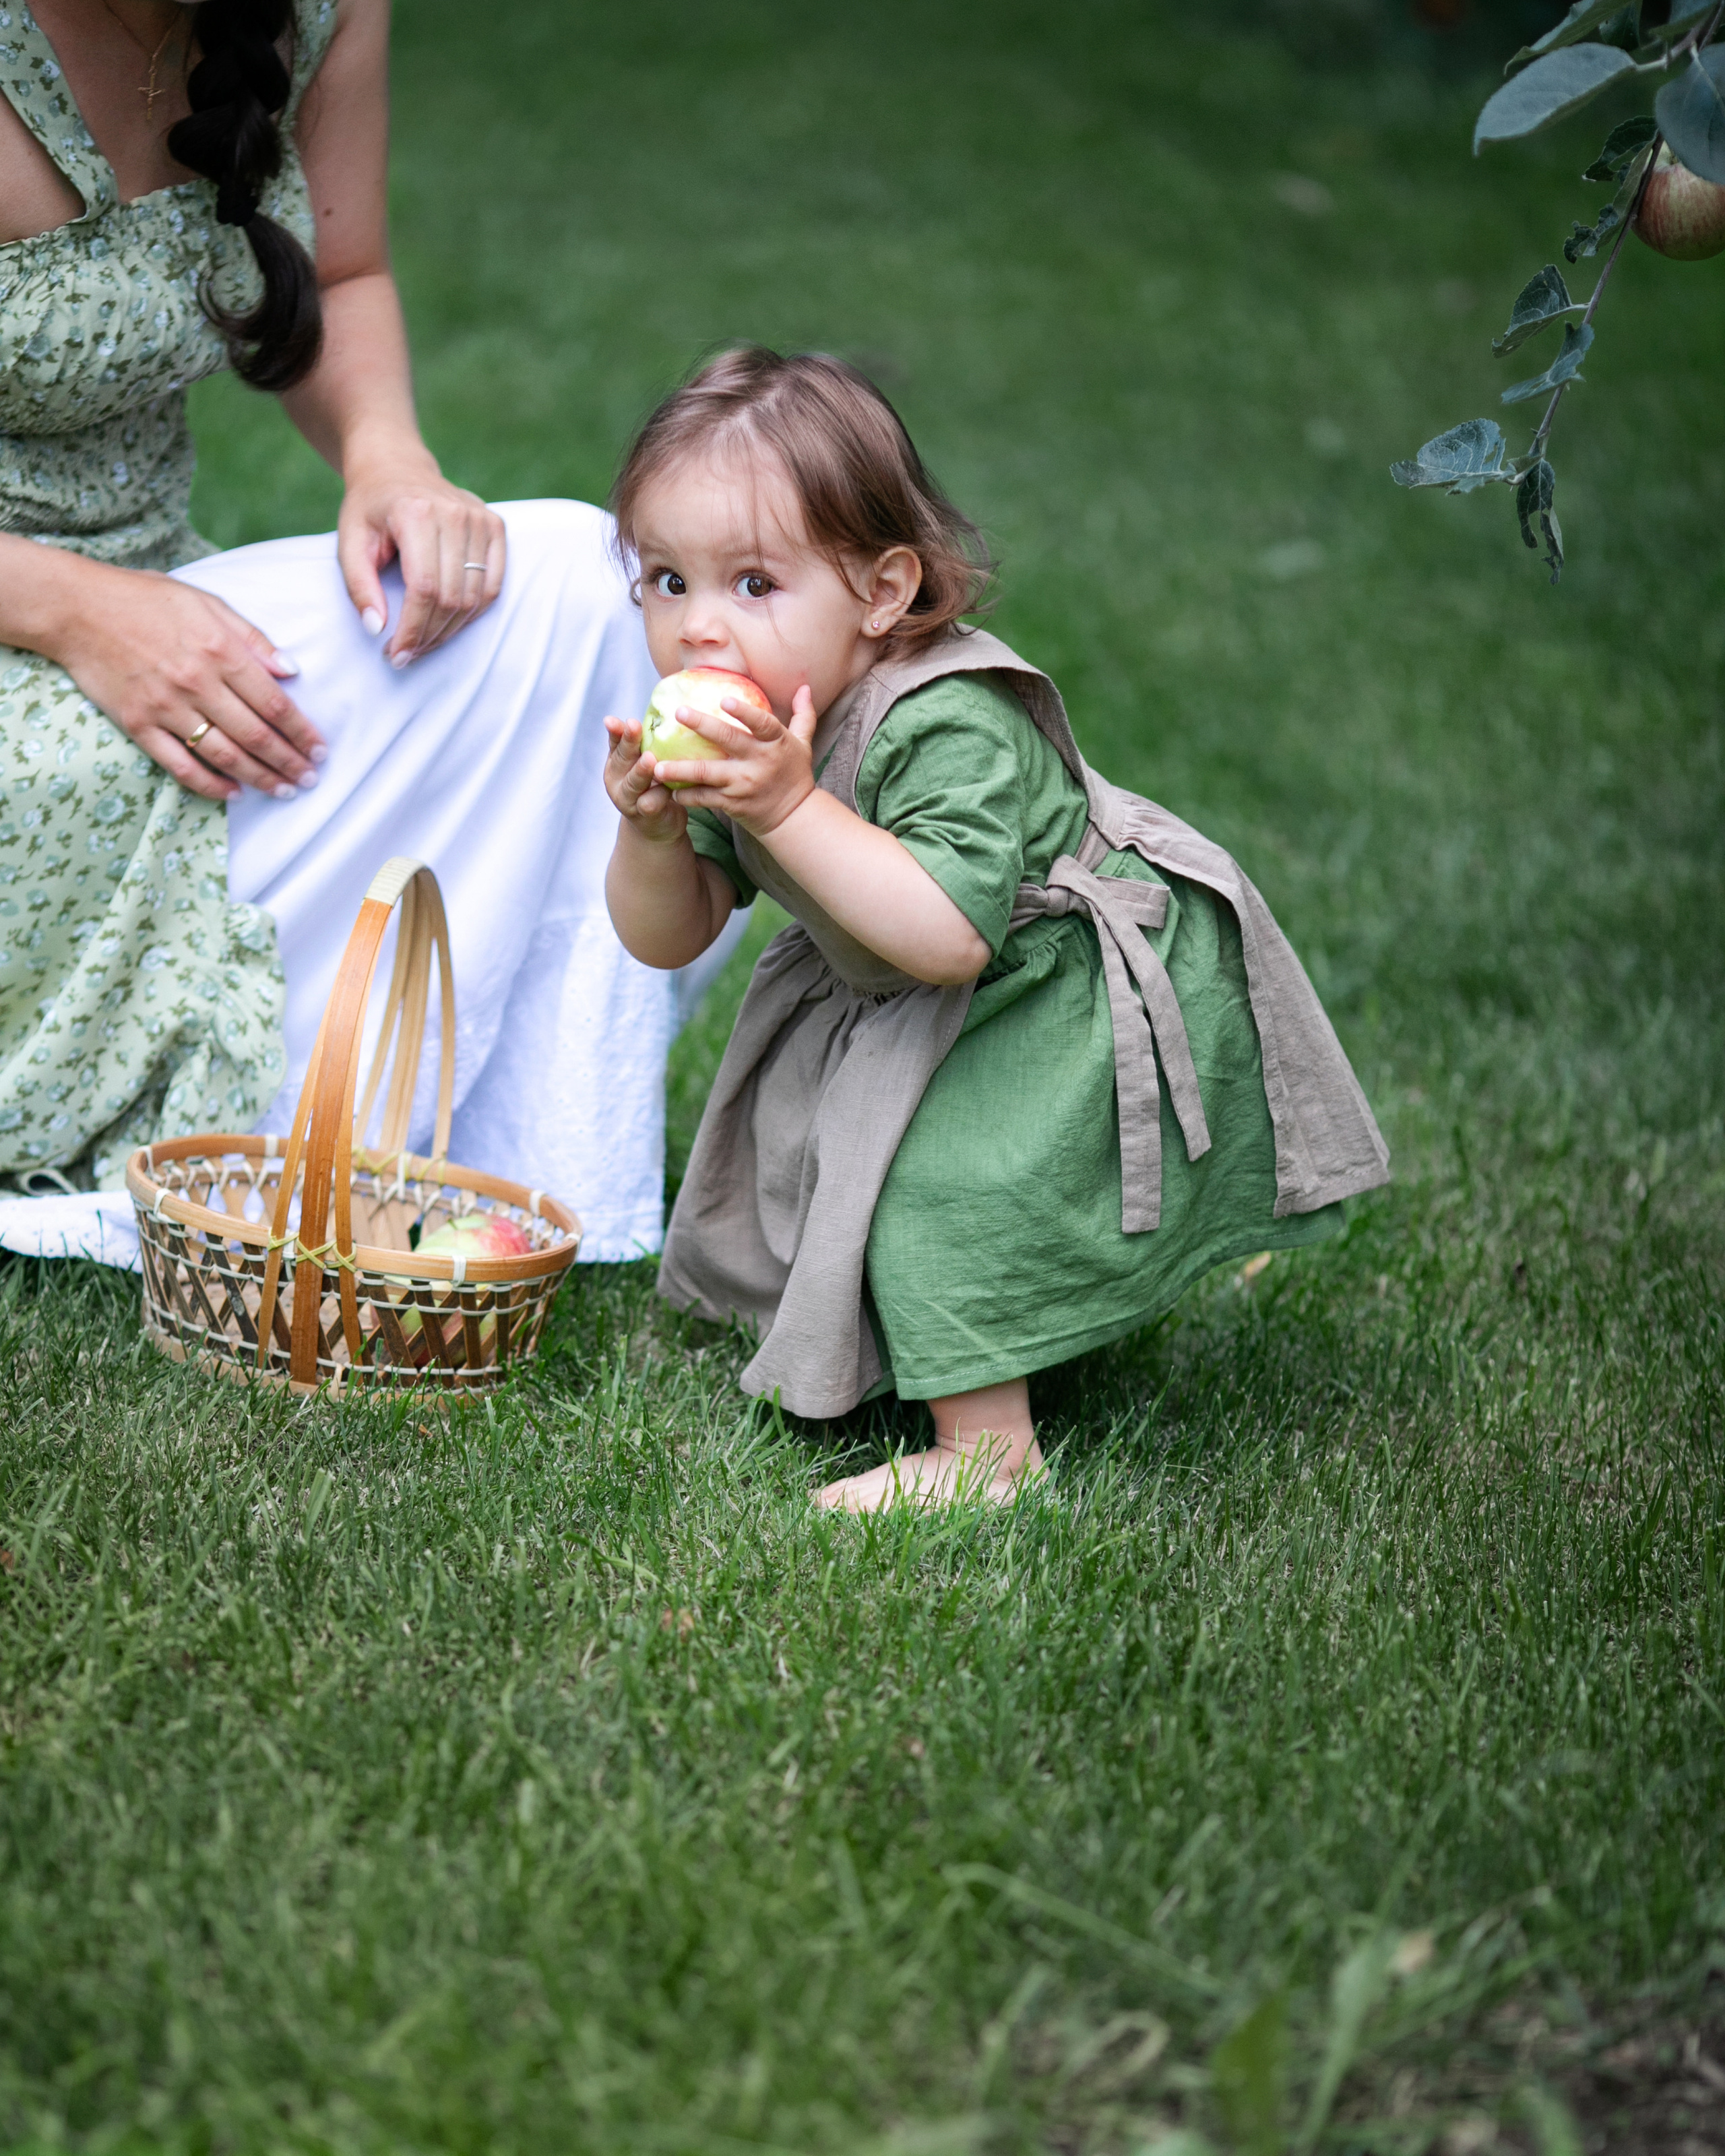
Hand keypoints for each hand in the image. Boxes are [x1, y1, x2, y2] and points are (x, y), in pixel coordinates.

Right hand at [55, 564, 324, 802]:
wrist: (76, 607)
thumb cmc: (145, 599)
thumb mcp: (206, 603)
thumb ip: (252, 638)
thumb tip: (293, 670)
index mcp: (219, 650)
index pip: (275, 704)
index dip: (302, 733)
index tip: (320, 751)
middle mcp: (196, 682)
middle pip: (255, 735)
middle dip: (288, 762)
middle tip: (309, 780)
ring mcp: (165, 706)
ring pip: (224, 755)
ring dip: (259, 778)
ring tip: (282, 791)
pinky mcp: (138, 724)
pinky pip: (180, 766)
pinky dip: (210, 785)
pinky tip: (233, 793)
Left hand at [337, 457, 505, 667]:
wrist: (396, 467)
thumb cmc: (369, 509)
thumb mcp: (349, 542)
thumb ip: (359, 586)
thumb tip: (376, 630)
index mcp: (415, 513)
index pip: (424, 588)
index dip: (412, 630)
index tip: (397, 654)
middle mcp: (454, 513)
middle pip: (451, 597)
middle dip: (428, 636)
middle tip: (407, 654)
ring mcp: (480, 518)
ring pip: (474, 597)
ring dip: (449, 630)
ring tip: (424, 642)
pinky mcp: (495, 526)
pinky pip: (493, 585)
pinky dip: (473, 612)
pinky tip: (448, 623)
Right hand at [603, 714, 688, 843]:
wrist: (658, 826)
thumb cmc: (654, 785)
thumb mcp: (646, 762)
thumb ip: (647, 742)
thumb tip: (665, 706)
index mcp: (616, 762)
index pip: (615, 743)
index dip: (616, 731)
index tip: (616, 719)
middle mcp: (616, 780)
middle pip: (622, 759)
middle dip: (628, 742)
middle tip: (634, 725)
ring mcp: (627, 799)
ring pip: (633, 783)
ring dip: (641, 771)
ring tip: (649, 759)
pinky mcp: (643, 816)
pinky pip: (651, 803)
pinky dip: (660, 795)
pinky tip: (669, 790)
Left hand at [650, 686, 817, 838]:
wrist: (794, 817)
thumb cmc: (795, 775)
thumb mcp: (804, 744)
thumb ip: (803, 715)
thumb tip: (806, 687)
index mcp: (776, 744)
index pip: (763, 724)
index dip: (744, 712)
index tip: (724, 699)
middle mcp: (759, 762)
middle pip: (728, 740)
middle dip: (702, 725)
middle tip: (679, 712)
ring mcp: (743, 784)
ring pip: (706, 774)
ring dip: (680, 770)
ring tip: (656, 766)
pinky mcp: (732, 803)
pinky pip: (704, 798)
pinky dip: (686, 795)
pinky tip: (668, 789)